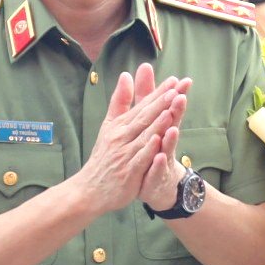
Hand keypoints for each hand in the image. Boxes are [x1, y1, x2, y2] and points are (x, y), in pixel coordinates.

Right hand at [74, 64, 187, 215]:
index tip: (173, 80)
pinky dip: (149, 148)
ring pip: (143, 136)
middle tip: (176, 88)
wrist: (88, 189)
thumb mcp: (109, 126)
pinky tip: (159, 140)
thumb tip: (126, 75)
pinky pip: (140, 158)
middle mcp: (121, 137)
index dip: (157, 94)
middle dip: (160, 103)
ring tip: (171, 109)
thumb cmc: (103, 157)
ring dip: (157, 123)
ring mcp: (125, 154)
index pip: (141, 106)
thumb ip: (120, 102)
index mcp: (119, 126)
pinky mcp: (128, 171)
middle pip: (144, 118)